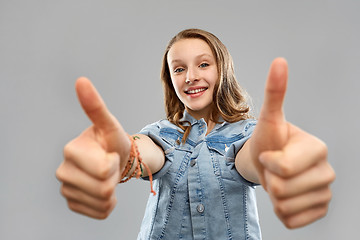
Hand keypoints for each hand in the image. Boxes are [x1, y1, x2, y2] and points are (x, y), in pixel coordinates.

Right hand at [56, 77, 130, 218]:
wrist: (115, 160)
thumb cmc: (112, 142)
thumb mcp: (109, 125)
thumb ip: (95, 106)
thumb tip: (81, 80)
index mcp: (70, 151)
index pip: (104, 169)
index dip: (114, 162)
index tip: (110, 153)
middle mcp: (63, 172)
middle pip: (104, 188)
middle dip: (115, 177)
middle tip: (111, 166)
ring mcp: (67, 190)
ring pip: (103, 201)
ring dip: (113, 190)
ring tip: (108, 176)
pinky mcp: (74, 204)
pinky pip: (100, 212)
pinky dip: (109, 203)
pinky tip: (105, 190)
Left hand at [250, 58, 335, 227]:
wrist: (267, 164)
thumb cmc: (268, 141)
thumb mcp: (268, 119)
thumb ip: (275, 92)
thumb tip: (279, 60)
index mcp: (318, 148)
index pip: (283, 168)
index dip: (268, 161)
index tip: (270, 152)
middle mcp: (327, 171)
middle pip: (283, 189)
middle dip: (269, 179)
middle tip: (272, 168)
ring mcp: (325, 193)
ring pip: (285, 207)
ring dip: (273, 196)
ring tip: (278, 180)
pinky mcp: (318, 210)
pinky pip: (291, 221)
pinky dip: (280, 211)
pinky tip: (285, 195)